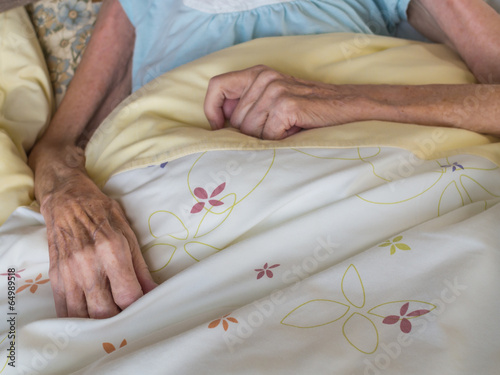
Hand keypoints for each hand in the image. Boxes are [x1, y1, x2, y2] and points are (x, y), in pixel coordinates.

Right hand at [30, 145, 156, 318]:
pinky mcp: (55, 277)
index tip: (146, 308)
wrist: (66, 200)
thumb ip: (140, 267)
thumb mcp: (128, 232)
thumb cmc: (102, 212)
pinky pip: (65, 310)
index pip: (128, 294)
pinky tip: (91, 319)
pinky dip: (79, 320)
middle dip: (120, 320)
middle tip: (131, 317)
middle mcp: (88, 263)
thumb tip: (153, 291)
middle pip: (104, 311)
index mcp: (111, 249)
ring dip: (100, 324)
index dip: (140, 307)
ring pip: (83, 315)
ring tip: (113, 320)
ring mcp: (68, 272)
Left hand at [204, 65, 361, 139]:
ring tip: (286, 130)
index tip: (220, 128)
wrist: (346, 106)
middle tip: (275, 131)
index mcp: (257, 72)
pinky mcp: (286, 105)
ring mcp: (275, 90)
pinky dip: (280, 142)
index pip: (217, 86)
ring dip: (267, 139)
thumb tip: (220, 124)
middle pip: (235, 120)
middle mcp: (264, 77)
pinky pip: (268, 137)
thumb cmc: (308, 108)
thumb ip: (248, 104)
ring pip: (250, 131)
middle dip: (250, 134)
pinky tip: (294, 132)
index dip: (212, 111)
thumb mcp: (274, 98)